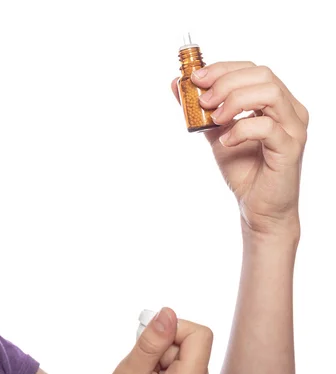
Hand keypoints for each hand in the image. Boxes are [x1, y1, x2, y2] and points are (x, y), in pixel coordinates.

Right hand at [95, 307, 214, 373]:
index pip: (200, 335)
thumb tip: (168, 313)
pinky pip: (188, 372)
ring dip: (165, 363)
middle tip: (142, 370)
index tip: (150, 345)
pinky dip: (169, 373)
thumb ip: (150, 344)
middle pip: (193, 347)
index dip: (173, 331)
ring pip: (189, 359)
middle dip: (164, 350)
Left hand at [172, 62, 307, 234]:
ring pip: (269, 93)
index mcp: (275, 102)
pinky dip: (240, 130)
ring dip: (234, 100)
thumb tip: (177, 84)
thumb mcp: (214, 133)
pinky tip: (226, 141)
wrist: (257, 207)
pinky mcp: (290, 149)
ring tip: (215, 119)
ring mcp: (293, 128)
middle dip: (226, 82)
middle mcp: (290, 110)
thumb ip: (200, 109)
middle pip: (262, 75)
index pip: (253, 69)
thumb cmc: (242, 169)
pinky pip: (266, 127)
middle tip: (203, 101)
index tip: (196, 78)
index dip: (223, 68)